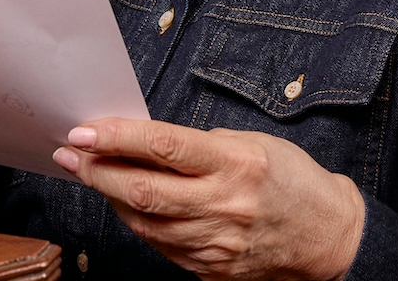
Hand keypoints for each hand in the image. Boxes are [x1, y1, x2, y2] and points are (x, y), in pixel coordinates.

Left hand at [53, 118, 365, 280]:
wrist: (328, 237)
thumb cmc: (291, 181)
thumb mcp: (252, 144)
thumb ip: (200, 146)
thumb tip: (143, 142)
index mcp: (235, 164)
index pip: (163, 146)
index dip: (117, 138)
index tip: (83, 131)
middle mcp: (224, 205)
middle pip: (142, 190)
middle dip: (96, 171)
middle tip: (69, 155)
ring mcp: (216, 242)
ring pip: (144, 222)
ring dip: (109, 197)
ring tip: (91, 175)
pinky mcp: (211, 269)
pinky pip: (160, 245)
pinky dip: (137, 222)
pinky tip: (126, 204)